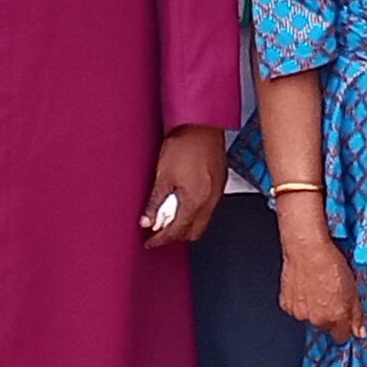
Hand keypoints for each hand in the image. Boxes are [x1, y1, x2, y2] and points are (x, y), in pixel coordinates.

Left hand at [139, 125, 221, 249]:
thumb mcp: (162, 175)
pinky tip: (183, 202)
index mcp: (195, 201)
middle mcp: (209, 200)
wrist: (202, 123)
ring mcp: (217, 192)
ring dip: (185, 223)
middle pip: (193, 232)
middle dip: (175, 236)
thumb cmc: (184, 143)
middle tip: (158, 232)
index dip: (161, 240)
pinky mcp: (219, 183)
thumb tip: (147, 220)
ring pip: (202, 220)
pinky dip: (194, 211)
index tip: (150, 242)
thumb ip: (155, 202)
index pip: (177, 232)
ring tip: (168, 217)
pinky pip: (208, 207)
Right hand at [279, 225, 361, 340]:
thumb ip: (356, 314)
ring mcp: (300, 313)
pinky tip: (304, 286)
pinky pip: (295, 308)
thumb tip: (359, 331)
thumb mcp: (352, 288)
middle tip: (329, 294)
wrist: (306, 250)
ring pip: (309, 317)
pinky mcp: (286, 305)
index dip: (343, 326)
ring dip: (312, 307)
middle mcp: (317, 319)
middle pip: (324, 325)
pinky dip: (299, 301)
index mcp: (336, 317)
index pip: (341, 336)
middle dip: (327, 314)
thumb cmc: (329, 263)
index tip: (343, 319)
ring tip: (315, 287)